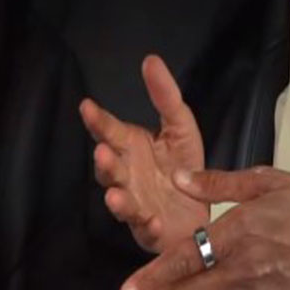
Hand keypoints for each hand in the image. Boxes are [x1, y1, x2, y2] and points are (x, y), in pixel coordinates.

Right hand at [79, 55, 207, 251]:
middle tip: (102, 152)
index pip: (109, 132)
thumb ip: (165, 95)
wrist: (202, 208)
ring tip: (115, 195)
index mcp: (131, 148)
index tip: (87, 106)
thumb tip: (151, 59)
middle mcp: (127, 176)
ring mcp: (136, 204)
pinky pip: (146, 230)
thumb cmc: (183, 166)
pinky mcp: (151, 230)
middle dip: (104, 163)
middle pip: (108, 169)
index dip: (98, 120)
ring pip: (121, 203)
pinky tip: (153, 220)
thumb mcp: (180, 126)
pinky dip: (148, 227)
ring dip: (117, 200)